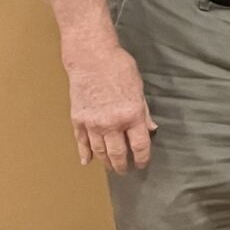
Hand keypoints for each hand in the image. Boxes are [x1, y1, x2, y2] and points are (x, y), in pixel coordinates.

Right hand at [67, 42, 156, 172]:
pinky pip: (82, 142)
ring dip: (106, 162)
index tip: (143, 164)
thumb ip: (144, 112)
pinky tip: (87, 161)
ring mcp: (93, 123)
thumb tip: (152, 130)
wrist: (91, 58)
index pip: (140, 146)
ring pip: (100, 151)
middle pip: (118, 153)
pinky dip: (84, 153)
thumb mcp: (139, 89)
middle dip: (123, 165)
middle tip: (125, 170)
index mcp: (132, 115)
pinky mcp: (78, 119)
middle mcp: (112, 123)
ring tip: (111, 167)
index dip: (143, 158)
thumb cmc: (120, 69)